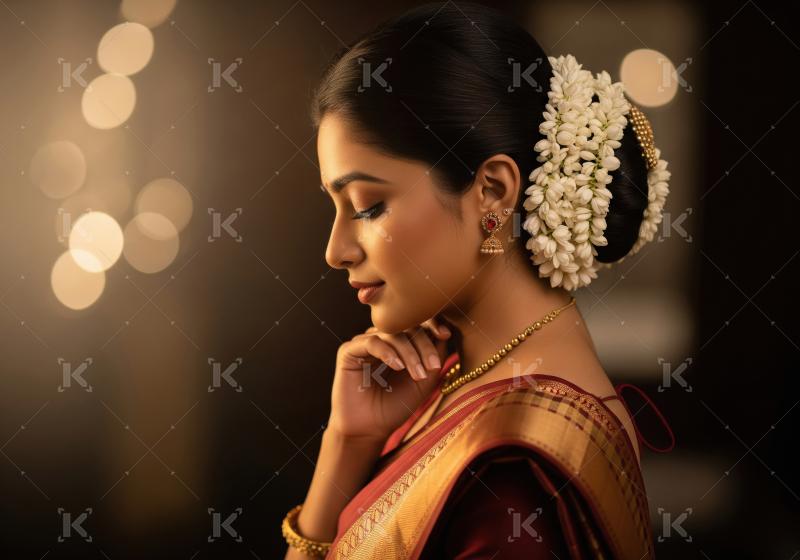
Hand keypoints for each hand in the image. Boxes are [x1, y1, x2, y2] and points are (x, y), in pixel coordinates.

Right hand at [327, 316, 453, 442]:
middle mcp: (381, 338)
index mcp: (398, 342)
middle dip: (423, 344)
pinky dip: (388, 352)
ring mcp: (364, 343)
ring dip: (409, 353)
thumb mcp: (424, 380)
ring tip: (418, 374)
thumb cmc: (396, 405)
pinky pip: (371, 342)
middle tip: (433, 366)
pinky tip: (398, 367)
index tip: (446, 335)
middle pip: (405, 325)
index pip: (415, 322)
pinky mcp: (348, 351)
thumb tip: (445, 332)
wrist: (370, 429)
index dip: (431, 324)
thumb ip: (435, 356)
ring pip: (391, 333)